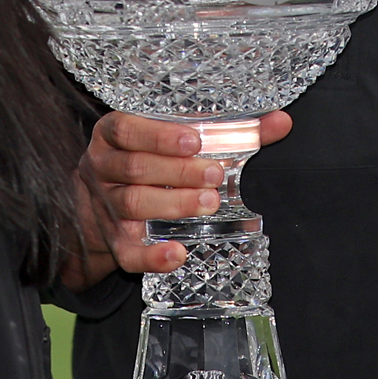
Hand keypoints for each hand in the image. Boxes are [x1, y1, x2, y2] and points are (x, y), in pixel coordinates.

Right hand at [62, 110, 292, 288]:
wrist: (96, 204)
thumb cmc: (148, 160)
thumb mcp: (174, 139)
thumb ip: (227, 130)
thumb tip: (281, 122)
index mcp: (113, 135)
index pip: (126, 129)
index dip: (159, 135)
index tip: (194, 141)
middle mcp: (103, 168)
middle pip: (136, 168)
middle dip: (178, 171)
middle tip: (215, 176)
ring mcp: (106, 206)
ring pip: (134, 203)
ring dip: (173, 203)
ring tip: (209, 204)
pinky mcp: (114, 241)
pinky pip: (127, 252)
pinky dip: (152, 257)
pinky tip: (178, 254)